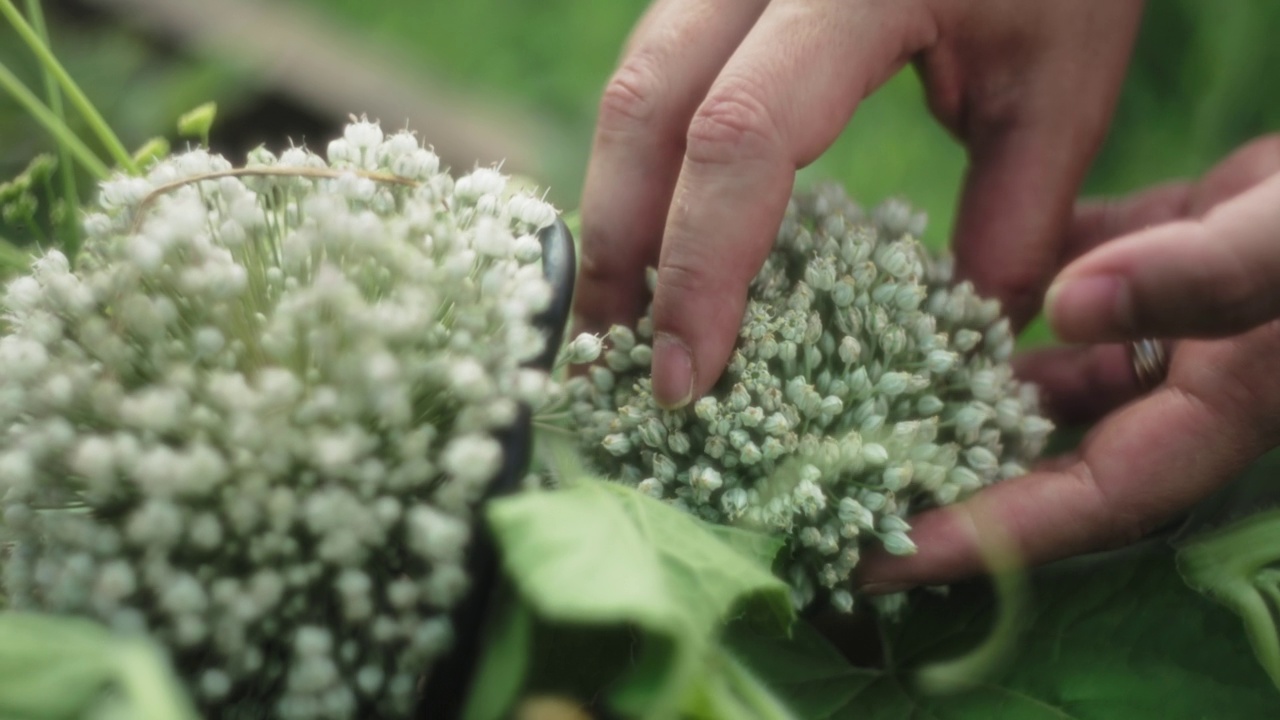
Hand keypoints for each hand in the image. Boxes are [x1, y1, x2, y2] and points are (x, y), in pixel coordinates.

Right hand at [574, 0, 1143, 407]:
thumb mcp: (1061, 87)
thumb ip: (1017, 220)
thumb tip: (961, 349)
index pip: (739, 136)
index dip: (701, 264)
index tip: (690, 373)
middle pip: (645, 105)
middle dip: (621, 244)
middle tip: (617, 354)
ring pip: (633, 81)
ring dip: (617, 202)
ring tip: (623, 305)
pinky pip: (658, 64)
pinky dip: (646, 158)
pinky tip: (657, 224)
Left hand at [859, 135, 1279, 591]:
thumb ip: (1201, 278)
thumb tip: (1066, 306)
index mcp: (1208, 417)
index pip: (1072, 506)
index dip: (973, 538)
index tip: (870, 553)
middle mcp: (1177, 390)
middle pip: (1039, 456)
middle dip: (942, 474)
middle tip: (833, 481)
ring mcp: (1167, 330)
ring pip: (1043, 375)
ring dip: (957, 379)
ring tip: (851, 386)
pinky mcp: (1159, 265)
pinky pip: (1064, 294)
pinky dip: (1004, 289)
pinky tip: (931, 279)